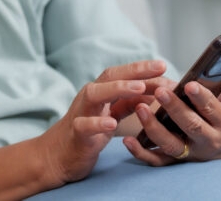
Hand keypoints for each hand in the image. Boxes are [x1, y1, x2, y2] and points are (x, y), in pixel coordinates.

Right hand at [40, 60, 166, 184]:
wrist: (57, 155)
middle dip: (135, 71)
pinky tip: (112, 124)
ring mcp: (80, 113)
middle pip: (109, 77)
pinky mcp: (76, 134)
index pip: (120, 74)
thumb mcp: (111, 114)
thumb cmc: (88, 132)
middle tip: (160, 68)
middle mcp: (89, 98)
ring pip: (94, 94)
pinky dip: (97, 123)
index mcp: (99, 93)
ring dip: (117, 89)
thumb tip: (152, 92)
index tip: (163, 65)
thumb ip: (128, 103)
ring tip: (140, 88)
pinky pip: (84, 125)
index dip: (141, 68)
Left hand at [123, 63, 220, 165]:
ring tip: (140, 108)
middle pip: (191, 126)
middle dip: (175, 109)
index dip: (201, 98)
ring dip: (154, 128)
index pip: (212, 109)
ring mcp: (190, 152)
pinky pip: (156, 160)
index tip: (189, 84)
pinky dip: (141, 153)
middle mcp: (207, 140)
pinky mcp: (174, 160)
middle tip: (160, 90)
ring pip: (171, 144)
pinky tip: (127, 140)